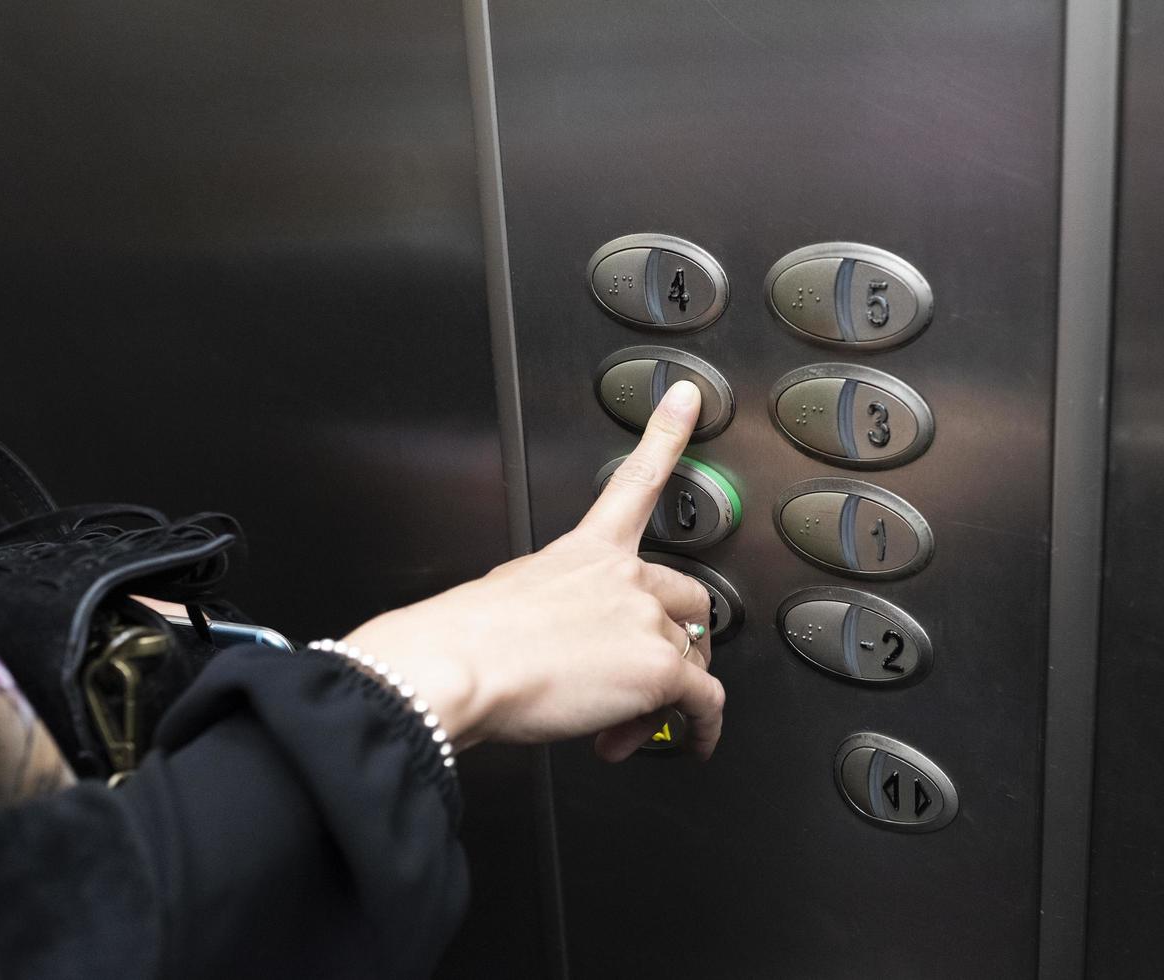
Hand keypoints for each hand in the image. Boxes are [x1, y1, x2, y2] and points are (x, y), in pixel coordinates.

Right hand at [342, 381, 724, 760]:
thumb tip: (556, 654)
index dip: (666, 434)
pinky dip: (701, 729)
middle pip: (688, 598)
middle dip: (680, 644)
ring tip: (625, 729)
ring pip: (690, 658)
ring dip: (668, 700)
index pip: (635, 480)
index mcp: (583, 551)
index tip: (686, 399)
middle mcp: (621, 575)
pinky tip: (692, 743)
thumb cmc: (467, 642)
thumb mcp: (507, 603)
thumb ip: (550, 616)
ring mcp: (644, 618)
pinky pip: (704, 700)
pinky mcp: (658, 666)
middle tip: (653, 682)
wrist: (459, 667)